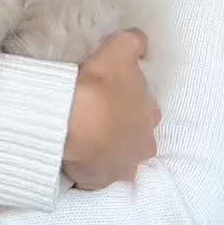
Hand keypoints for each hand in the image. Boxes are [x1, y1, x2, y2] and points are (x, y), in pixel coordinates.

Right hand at [63, 31, 160, 190]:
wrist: (72, 120)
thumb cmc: (100, 85)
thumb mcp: (120, 49)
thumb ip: (135, 42)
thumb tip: (143, 44)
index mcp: (151, 116)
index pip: (146, 111)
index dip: (130, 105)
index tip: (112, 100)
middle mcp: (143, 146)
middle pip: (136, 140)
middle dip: (123, 133)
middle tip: (99, 121)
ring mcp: (122, 168)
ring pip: (119, 161)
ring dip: (107, 154)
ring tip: (87, 142)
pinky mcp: (99, 182)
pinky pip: (95, 178)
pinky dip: (88, 170)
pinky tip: (76, 159)